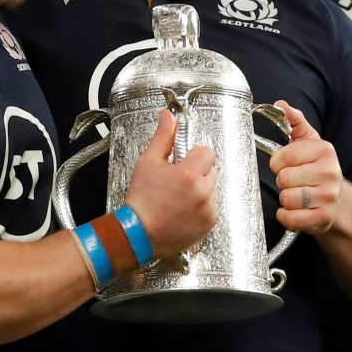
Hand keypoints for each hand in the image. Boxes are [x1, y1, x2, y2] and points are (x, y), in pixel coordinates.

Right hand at [124, 110, 216, 258]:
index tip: (181, 163)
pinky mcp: (209, 223)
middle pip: (210, 169)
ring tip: (178, 198)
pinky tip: (182, 210)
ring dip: (199, 189)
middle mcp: (203, 191)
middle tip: (176, 181)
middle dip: (196, 172)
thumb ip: (163, 137)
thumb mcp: (148, 162)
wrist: (139, 234)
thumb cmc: (142, 200)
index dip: (193, 155)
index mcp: (190, 173)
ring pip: (212, 188)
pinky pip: (211, 206)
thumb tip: (169, 117)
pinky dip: (201, 207)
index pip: (207, 151)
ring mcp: (208, 209)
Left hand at [270, 101, 342, 233]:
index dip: (277, 163)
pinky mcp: (324, 218)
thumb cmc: (316, 168)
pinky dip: (286, 217)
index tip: (285, 165)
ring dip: (285, 199)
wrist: (337, 200)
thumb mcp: (308, 142)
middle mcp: (331, 173)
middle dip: (283, 181)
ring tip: (296, 195)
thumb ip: (295, 121)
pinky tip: (292, 211)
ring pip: (287, 198)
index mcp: (324, 151)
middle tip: (293, 182)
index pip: (283, 156)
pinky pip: (292, 218)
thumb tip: (281, 104)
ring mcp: (329, 197)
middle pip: (284, 178)